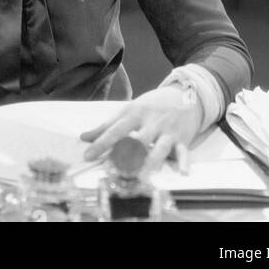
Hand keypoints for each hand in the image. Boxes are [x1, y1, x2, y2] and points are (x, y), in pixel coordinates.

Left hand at [79, 86, 201, 172]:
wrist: (184, 94)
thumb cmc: (151, 106)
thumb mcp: (128, 110)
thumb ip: (107, 125)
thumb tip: (84, 137)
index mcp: (134, 114)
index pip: (115, 130)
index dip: (101, 143)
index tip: (88, 155)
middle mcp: (150, 123)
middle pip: (137, 140)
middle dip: (126, 154)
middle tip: (114, 169)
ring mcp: (167, 131)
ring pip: (160, 147)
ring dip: (151, 161)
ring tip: (142, 174)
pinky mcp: (182, 139)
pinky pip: (183, 152)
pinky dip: (184, 162)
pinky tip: (182, 172)